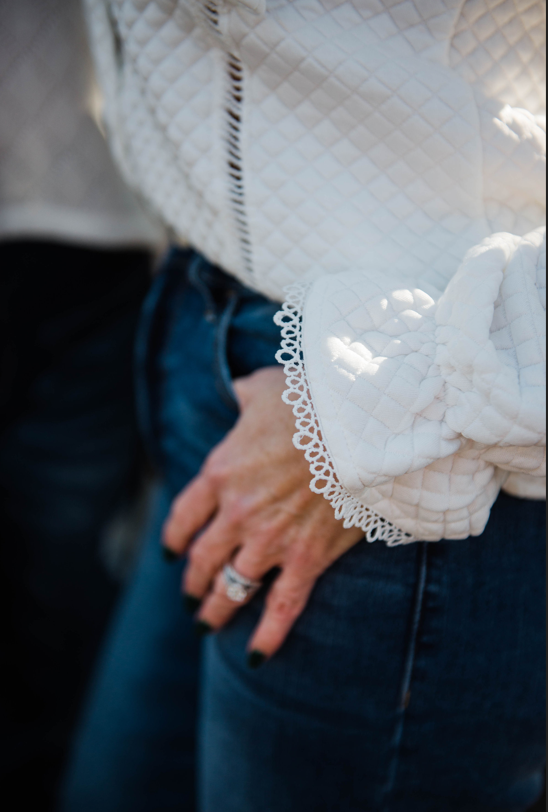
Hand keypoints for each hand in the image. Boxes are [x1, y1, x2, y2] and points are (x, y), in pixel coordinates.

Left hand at [163, 366, 362, 664]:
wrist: (360, 426)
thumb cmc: (312, 401)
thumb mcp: (264, 388)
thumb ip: (243, 394)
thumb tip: (239, 391)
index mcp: (221, 473)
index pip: (184, 518)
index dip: (175, 539)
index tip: (173, 551)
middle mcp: (238, 513)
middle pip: (203, 559)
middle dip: (193, 580)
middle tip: (190, 593)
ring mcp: (271, 540)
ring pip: (233, 587)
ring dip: (215, 609)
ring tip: (206, 623)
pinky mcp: (307, 559)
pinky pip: (282, 608)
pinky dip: (268, 636)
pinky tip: (254, 656)